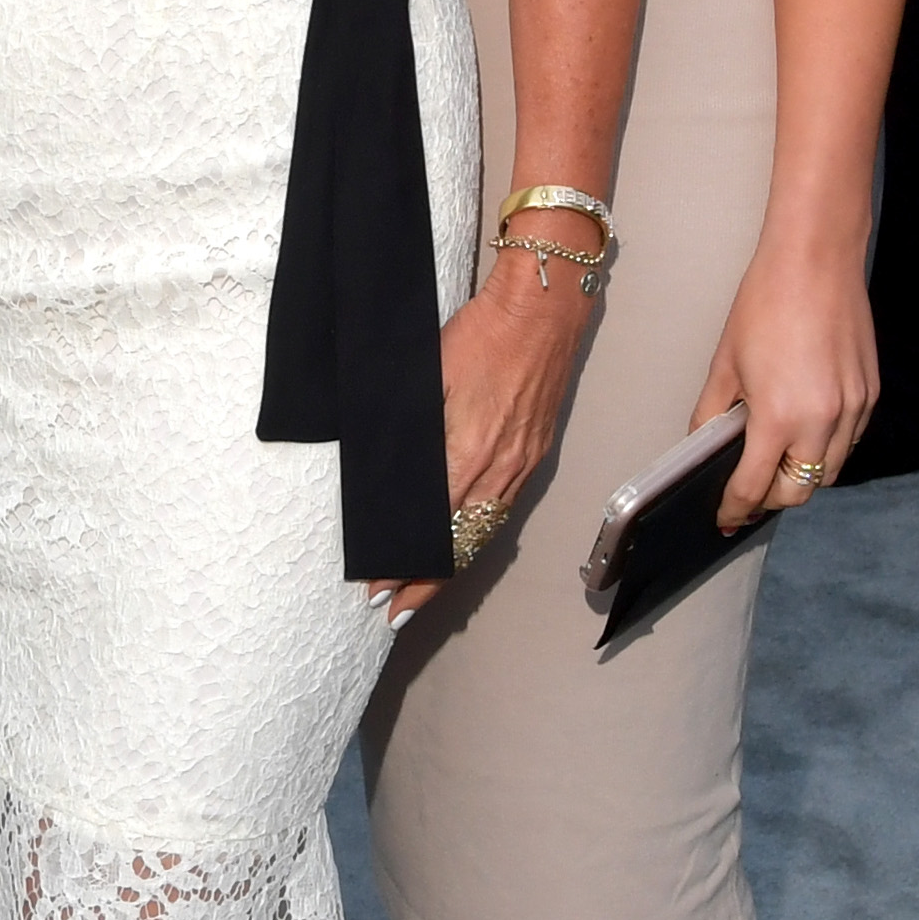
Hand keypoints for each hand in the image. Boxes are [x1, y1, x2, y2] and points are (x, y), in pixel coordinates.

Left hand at [374, 241, 597, 617]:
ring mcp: (522, 464)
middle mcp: (499, 469)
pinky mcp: (534, 454)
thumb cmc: (482, 333)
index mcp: (468, 453)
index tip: (376, 588)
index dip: (403, 563)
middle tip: (393, 610)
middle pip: (459, 545)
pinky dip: (480, 538)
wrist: (542, 309)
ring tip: (424, 592)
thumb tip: (385, 477)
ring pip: (483, 534)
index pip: (431, 529)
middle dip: (425, 583)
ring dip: (453, 567)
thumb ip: (408, 432)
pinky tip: (465, 546)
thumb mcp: (428, 377)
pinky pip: (503, 511)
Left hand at [695, 232, 877, 524]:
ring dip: (801, 477)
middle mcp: (822, 423)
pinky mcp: (871, 394)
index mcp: (779, 419)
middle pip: (799, 492)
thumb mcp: (725, 364)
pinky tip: (806, 432)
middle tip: (749, 492)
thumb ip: (712, 415)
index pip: (755, 487)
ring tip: (777, 463)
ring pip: (829, 471)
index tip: (727, 518)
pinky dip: (827, 449)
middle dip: (771, 499)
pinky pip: (850, 441)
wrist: (816, 261)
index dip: (736, 509)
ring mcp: (853, 410)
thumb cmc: (765, 304)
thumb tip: (704, 448)